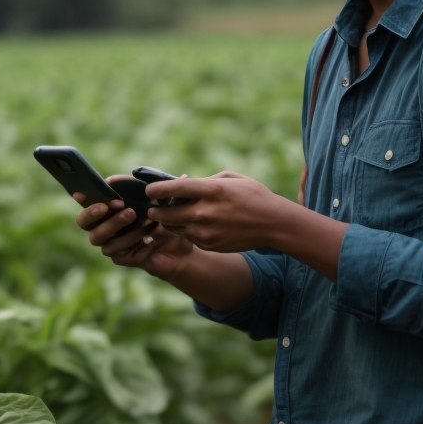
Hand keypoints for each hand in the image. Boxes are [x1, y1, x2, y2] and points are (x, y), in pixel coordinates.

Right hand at [75, 193, 197, 277]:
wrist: (181, 247)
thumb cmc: (167, 219)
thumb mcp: (163, 201)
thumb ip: (155, 188)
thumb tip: (152, 174)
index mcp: (110, 208)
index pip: (87, 202)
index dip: (83, 198)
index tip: (82, 193)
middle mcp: (105, 226)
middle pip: (85, 223)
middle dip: (95, 212)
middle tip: (119, 204)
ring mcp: (111, 244)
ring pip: (100, 238)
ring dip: (120, 227)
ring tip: (144, 220)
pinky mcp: (122, 258)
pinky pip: (118, 252)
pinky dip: (134, 243)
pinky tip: (149, 239)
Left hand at [145, 171, 310, 253]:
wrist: (272, 223)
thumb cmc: (253, 195)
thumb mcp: (231, 178)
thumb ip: (205, 181)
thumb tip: (184, 185)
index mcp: (211, 190)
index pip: (173, 189)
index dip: (156, 190)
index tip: (149, 190)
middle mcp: (205, 212)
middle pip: (166, 214)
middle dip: (156, 211)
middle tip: (154, 208)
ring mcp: (206, 231)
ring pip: (174, 228)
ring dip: (169, 222)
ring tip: (171, 215)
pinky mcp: (208, 245)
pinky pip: (188, 237)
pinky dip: (186, 231)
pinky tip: (193, 224)